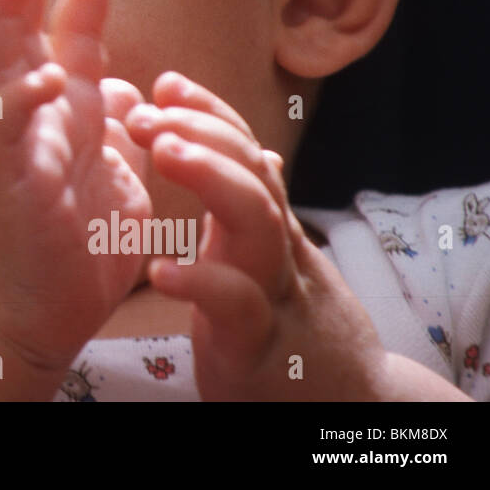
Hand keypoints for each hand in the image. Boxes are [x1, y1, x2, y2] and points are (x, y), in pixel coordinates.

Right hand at [0, 0, 150, 375]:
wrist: (35, 315)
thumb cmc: (72, 249)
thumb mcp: (114, 178)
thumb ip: (115, 128)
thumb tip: (125, 87)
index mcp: (65, 112)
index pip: (69, 34)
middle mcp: (34, 120)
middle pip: (19, 33)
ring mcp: (16, 148)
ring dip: (4, 17)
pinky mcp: (9, 187)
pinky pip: (9, 137)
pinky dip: (22, 104)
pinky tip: (42, 77)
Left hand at [124, 72, 392, 399]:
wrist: (345, 407)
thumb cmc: (296, 330)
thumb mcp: (276, 263)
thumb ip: (261, 211)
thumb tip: (265, 151)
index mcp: (271, 232)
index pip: (248, 153)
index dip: (211, 113)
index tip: (164, 81)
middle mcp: (278, 254)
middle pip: (254, 174)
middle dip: (202, 133)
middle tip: (143, 112)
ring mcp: (275, 297)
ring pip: (257, 225)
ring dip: (210, 177)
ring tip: (161, 149)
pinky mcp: (258, 348)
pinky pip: (236, 307)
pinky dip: (200, 282)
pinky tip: (161, 268)